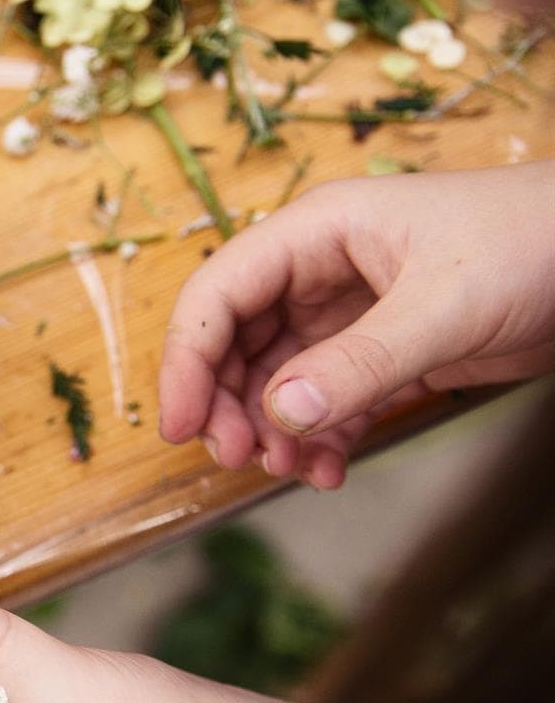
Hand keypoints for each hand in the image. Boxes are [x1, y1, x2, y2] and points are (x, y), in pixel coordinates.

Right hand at [159, 162, 554, 488]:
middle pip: (235, 341)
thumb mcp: (446, 306)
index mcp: (318, 233)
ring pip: (276, 378)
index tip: (184, 427)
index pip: (219, 294)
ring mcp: (350, 311)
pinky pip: (326, 399)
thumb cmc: (539, 243)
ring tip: (293, 469)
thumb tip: (281, 414)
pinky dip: (318, 438)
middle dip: (228, 405)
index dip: (188, 360)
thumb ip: (362, 362)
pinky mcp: (383, 349)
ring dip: (273, 430)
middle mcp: (321, 269)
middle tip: (240, 458)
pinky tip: (330, 469)